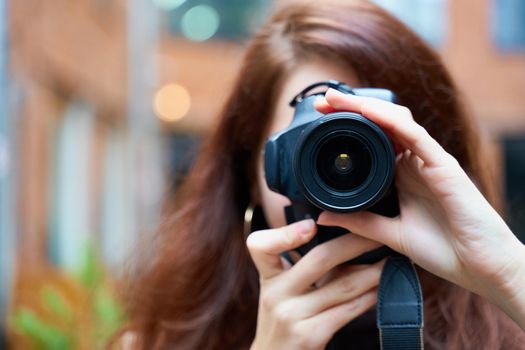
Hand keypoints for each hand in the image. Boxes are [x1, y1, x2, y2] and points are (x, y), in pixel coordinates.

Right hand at [246, 219, 384, 349]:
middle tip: (377, 233)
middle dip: (355, 243)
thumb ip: (305, 268)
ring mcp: (292, 315)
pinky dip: (369, 297)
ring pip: (342, 285)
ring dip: (372, 271)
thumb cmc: (285, 321)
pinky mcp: (310, 335)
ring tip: (391, 259)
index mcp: (268, 278)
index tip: (311, 224)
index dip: (285, 233)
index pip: (261, 246)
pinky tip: (382, 289)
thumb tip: (347, 241)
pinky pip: (348, 310)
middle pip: (319, 258)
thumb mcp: (283, 292)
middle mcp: (275, 294)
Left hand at [315, 88, 524, 328]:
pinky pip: (415, 135)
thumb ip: (359, 222)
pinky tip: (367, 111)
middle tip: (321, 102)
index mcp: (402, 175)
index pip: (373, 140)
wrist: (481, 269)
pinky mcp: (443, 165)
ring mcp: (429, 161)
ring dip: (364, 106)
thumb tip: (323, 215)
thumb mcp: (389, 234)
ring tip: (335, 98)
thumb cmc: (444, 249)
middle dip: (351, 109)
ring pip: (396, 121)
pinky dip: (390, 120)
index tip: (319, 121)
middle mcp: (414, 163)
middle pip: (381, 124)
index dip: (348, 126)